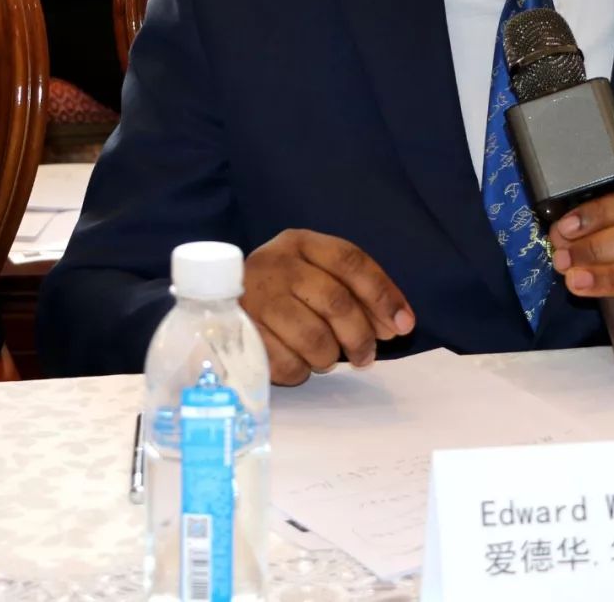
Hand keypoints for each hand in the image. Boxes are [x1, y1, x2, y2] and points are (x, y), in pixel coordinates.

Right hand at [242, 229, 415, 385]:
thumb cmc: (280, 292)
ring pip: (314, 337)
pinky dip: (300, 371)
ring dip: (330, 356)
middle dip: (361, 335)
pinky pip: (285, 362)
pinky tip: (299, 364)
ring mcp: (254, 298)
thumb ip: (354, 292)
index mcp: (300, 242)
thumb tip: (397, 325)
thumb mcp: (314, 275)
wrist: (209, 305)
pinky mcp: (238, 334)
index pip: (351, 261)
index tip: (404, 325)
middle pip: (336, 301)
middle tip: (367, 357)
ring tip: (328, 359)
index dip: (383, 294)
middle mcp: (276, 263)